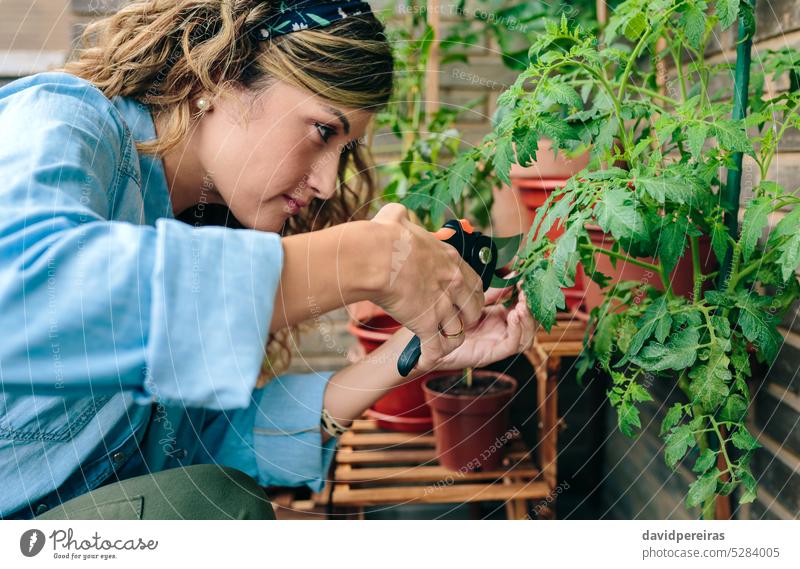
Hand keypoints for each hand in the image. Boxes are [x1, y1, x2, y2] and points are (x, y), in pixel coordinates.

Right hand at [369, 204, 484, 370]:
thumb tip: (396, 214)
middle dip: (464, 318)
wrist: (374, 257)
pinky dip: (431, 354)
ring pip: (458, 331)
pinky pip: (437, 347)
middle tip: (451, 321)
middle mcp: (453, 283)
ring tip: (436, 339)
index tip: (459, 299)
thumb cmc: (383, 236)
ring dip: (447, 337)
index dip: (468, 295)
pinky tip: (423, 356)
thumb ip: (403, 218)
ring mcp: (441, 304)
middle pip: (473, 309)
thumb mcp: (397, 218)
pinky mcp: (426, 323)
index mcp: (450, 259)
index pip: (475, 282)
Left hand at [422, 287, 537, 371]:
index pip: (524, 307)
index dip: (529, 295)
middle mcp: (503, 330)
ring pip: (527, 336)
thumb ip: (494, 290)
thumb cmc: (448, 317)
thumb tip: (514, 272)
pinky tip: (513, 316)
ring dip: (528, 320)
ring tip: (521, 306)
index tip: (527, 280)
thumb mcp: (474, 300)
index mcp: (500, 315)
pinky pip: (513, 345)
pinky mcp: (492, 353)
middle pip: (531, 323)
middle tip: (527, 292)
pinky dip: (517, 330)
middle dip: (532, 307)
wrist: (429, 337)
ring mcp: (499, 343)